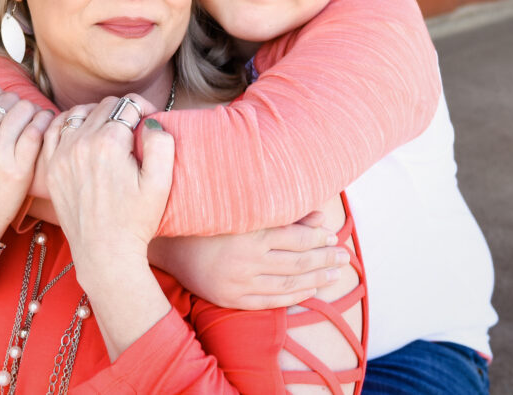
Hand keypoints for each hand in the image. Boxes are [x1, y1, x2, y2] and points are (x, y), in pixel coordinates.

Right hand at [0, 81, 52, 262]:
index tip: (2, 109)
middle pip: (8, 97)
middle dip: (14, 105)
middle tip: (18, 117)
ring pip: (25, 108)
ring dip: (31, 111)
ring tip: (32, 120)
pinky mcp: (19, 164)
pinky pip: (38, 128)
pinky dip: (45, 121)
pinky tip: (45, 124)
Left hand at [43, 96, 173, 286]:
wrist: (104, 253)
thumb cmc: (135, 220)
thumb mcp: (160, 183)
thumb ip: (161, 144)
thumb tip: (151, 120)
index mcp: (109, 143)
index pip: (129, 104)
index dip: (145, 109)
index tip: (150, 124)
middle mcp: (81, 143)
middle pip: (105, 105)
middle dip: (123, 111)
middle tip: (134, 130)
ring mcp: (62, 154)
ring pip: (80, 112)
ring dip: (97, 114)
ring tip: (111, 130)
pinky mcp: (52, 167)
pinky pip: (55, 129)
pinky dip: (69, 123)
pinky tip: (82, 131)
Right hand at [151, 211, 349, 309]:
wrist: (167, 244)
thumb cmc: (207, 219)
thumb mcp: (242, 210)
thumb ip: (281, 214)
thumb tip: (319, 218)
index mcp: (248, 233)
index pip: (295, 237)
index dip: (317, 236)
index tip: (333, 234)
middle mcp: (246, 261)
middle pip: (297, 262)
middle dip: (324, 258)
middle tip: (344, 255)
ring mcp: (239, 283)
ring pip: (288, 284)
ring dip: (317, 279)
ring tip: (336, 273)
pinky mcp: (231, 299)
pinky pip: (271, 302)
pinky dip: (294, 297)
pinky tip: (311, 290)